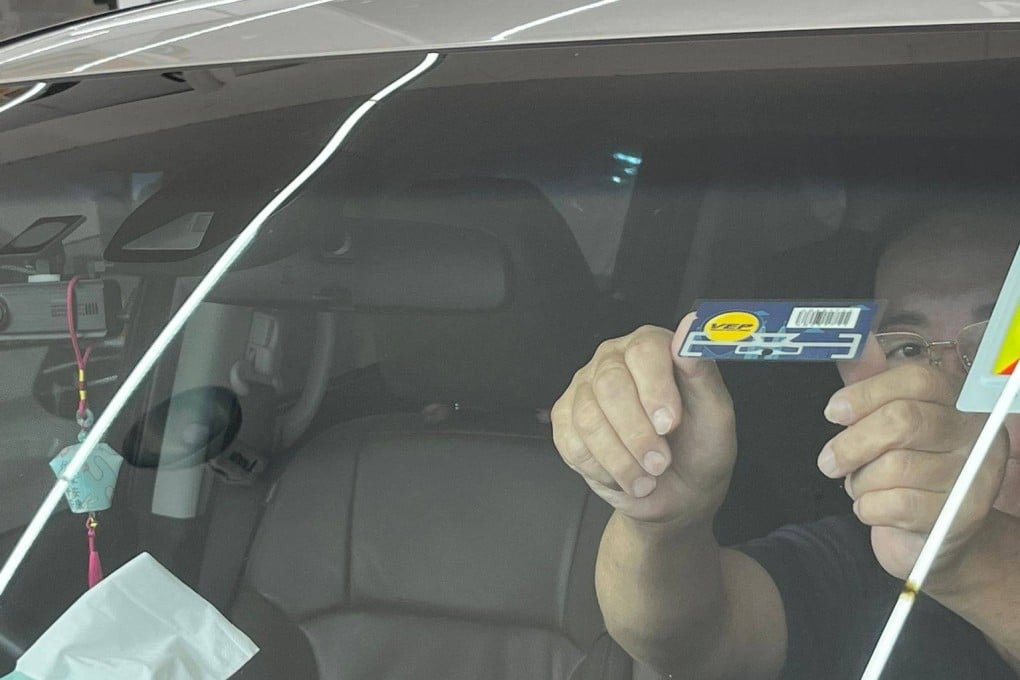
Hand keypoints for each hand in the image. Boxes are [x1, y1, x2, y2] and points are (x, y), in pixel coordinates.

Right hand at [551, 315, 736, 525]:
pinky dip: (602, 468)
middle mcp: (614, 360)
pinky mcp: (565, 420)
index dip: (655, 389)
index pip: (644, 351)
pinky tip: (623, 473)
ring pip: (588, 418)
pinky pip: (571, 442)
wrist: (678, 492)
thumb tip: (692, 327)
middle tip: (660, 462)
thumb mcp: (716, 414)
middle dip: (637, 433)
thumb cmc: (699, 449)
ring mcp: (584, 388)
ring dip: (621, 459)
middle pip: (610, 384)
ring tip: (647, 476)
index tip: (669, 424)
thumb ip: (703, 372)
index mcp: (652, 347)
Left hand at [819, 354, 1009, 585]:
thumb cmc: (908, 467)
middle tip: (829, 463)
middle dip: (851, 444)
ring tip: (863, 486)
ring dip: (860, 482)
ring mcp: (974, 474)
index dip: (866, 393)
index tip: (833, 412)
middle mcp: (975, 431)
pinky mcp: (962, 515)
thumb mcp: (887, 418)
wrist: (937, 534)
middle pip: (902, 421)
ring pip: (894, 467)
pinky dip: (869, 508)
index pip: (915, 379)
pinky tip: (874, 508)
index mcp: (957, 398)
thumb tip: (854, 342)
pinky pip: (895, 504)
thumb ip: (870, 381)